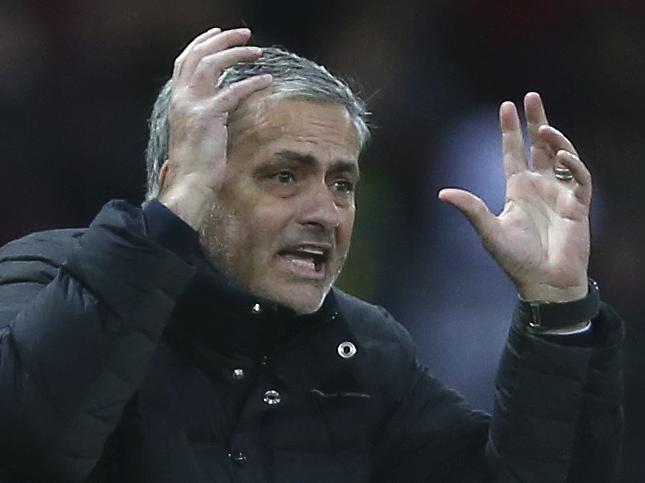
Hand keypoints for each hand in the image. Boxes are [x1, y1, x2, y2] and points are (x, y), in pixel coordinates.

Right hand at [158, 27, 272, 229]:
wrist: (190, 184)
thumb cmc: (197, 165)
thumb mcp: (197, 133)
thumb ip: (206, 114)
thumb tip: (223, 105)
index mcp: (177, 101)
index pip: (184, 62)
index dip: (201, 44)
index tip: (218, 34)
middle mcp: (181, 99)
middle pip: (197, 56)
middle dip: (221, 40)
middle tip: (244, 33)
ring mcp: (192, 106)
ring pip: (211, 65)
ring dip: (235, 53)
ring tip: (257, 50)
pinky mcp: (208, 117)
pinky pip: (233, 92)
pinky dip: (251, 83)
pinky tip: (267, 80)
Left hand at [438, 92, 590, 302]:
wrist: (544, 282)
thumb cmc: (516, 259)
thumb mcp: (489, 231)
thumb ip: (471, 209)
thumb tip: (442, 193)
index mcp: (517, 189)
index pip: (513, 152)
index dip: (510, 130)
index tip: (506, 105)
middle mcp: (539, 186)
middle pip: (539, 146)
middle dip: (536, 120)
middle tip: (531, 97)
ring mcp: (559, 193)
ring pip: (561, 156)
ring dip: (555, 141)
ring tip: (544, 129)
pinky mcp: (578, 204)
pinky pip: (579, 178)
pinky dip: (572, 166)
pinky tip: (561, 159)